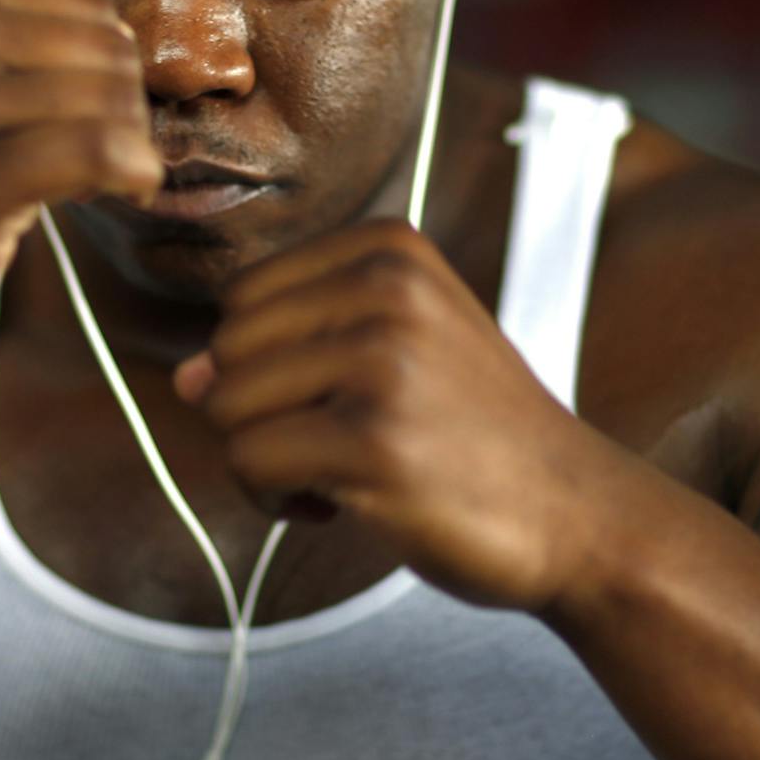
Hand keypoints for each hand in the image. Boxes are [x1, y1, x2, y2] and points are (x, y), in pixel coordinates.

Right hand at [0, 0, 163, 371]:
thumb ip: (23, 40)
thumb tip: (137, 44)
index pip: (92, 6)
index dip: (107, 68)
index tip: (77, 115)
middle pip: (109, 51)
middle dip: (123, 108)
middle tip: (88, 159)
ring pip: (112, 101)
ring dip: (126, 148)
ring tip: (84, 180)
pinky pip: (99, 152)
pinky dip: (132, 173)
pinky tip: (117, 193)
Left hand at [173, 219, 634, 612]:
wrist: (576, 512)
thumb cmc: (475, 434)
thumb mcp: (394, 353)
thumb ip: (288, 348)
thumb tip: (184, 379)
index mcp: (390, 248)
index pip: (242, 296)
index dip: (266, 363)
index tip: (338, 397)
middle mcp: (385, 288)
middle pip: (226, 347)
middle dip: (258, 412)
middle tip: (338, 443)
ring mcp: (381, 362)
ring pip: (227, 406)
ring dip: (265, 460)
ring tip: (345, 472)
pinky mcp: (373, 440)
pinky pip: (250, 462)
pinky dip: (276, 500)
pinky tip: (341, 506)